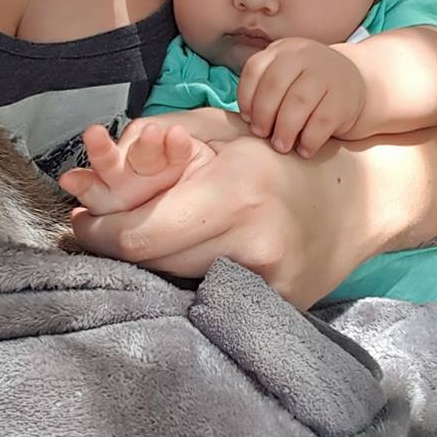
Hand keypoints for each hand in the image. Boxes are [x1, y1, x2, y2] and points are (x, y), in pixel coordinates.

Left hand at [70, 134, 370, 309]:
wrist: (360, 198)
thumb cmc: (279, 154)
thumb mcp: (222, 128)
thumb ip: (159, 136)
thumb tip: (100, 159)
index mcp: (237, 189)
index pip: (144, 232)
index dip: (98, 231)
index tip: (76, 221)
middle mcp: (255, 241)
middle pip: (154, 263)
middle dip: (116, 246)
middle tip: (95, 228)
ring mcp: (271, 282)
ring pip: (176, 283)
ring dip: (148, 261)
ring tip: (139, 236)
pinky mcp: (280, 307)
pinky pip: (209, 299)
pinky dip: (184, 279)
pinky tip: (180, 258)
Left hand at [236, 38, 365, 157]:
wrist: (360, 84)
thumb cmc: (310, 87)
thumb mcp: (287, 74)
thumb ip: (265, 86)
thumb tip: (246, 118)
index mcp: (284, 50)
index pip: (255, 68)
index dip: (246, 97)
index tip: (247, 118)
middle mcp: (305, 56)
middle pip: (274, 85)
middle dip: (263, 114)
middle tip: (261, 134)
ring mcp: (327, 74)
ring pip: (297, 103)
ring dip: (284, 129)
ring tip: (280, 146)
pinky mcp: (345, 98)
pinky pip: (321, 121)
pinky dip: (309, 140)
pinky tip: (304, 150)